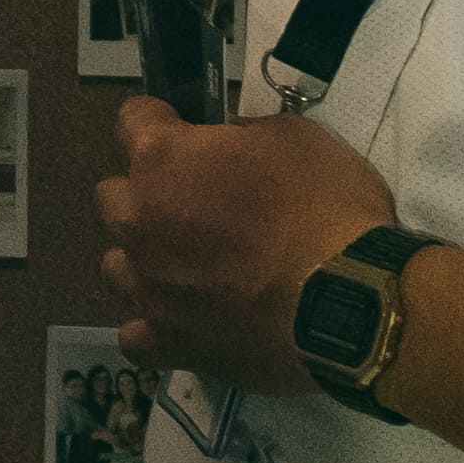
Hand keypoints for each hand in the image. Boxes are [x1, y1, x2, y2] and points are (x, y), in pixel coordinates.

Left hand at [94, 95, 397, 389]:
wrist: (349, 304)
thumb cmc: (325, 208)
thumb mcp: (298, 138)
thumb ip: (247, 133)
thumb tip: (230, 141)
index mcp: (163, 159)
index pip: (132, 119)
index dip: (160, 120)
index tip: (184, 128)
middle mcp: (137, 220)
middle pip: (114, 196)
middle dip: (146, 193)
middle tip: (195, 203)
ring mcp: (147, 287)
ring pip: (116, 266)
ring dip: (143, 259)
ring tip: (187, 266)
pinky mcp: (166, 343)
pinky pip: (136, 335)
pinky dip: (155, 326)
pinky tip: (183, 322)